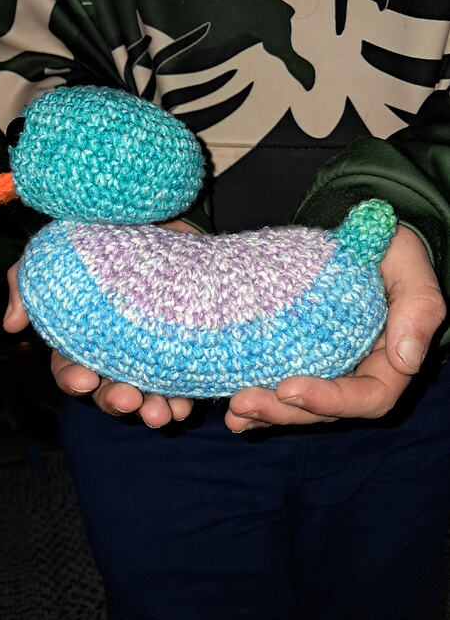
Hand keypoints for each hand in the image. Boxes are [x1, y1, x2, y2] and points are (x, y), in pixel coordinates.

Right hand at [3, 219, 199, 427]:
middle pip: (107, 389)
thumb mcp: (63, 247)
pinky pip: (182, 381)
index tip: (86, 379)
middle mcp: (113, 348)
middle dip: (115, 400)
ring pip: (145, 392)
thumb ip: (28, 281)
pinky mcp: (182, 344)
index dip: (73, 380)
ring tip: (162, 413)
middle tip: (128, 398)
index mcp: (80, 334)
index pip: (69, 368)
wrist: (159, 213)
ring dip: (151, 409)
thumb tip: (11, 326)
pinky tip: (184, 405)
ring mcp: (149, 350)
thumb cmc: (103, 232)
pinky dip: (182, 398)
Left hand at [225, 225, 445, 431]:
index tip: (289, 388)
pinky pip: (283, 386)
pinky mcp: (304, 358)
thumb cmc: (390, 249)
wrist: (364, 238)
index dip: (330, 400)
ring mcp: (331, 369)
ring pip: (301, 405)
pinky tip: (231, 408)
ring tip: (234, 411)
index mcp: (390, 360)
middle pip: (326, 409)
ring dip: (267, 412)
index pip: (368, 396)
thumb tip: (406, 360)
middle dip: (284, 412)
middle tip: (242, 403)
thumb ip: (418, 308)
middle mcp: (360, 372)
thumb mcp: (410, 265)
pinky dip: (261, 400)